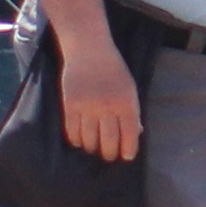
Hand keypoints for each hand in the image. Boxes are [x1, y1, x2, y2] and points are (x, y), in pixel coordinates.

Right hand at [56, 34, 141, 162]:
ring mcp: (87, 106)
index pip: (129, 135)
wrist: (88, 49)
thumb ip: (132, 112)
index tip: (126, 157)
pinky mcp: (70, 104)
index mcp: (126, 102)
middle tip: (108, 157)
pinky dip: (76, 140)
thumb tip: (134, 135)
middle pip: (108, 142)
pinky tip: (80, 141)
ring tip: (93, 149)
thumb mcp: (129, 88)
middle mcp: (107, 106)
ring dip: (92, 148)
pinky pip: (72, 131)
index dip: (128, 150)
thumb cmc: (113, 70)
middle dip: (109, 154)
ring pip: (89, 139)